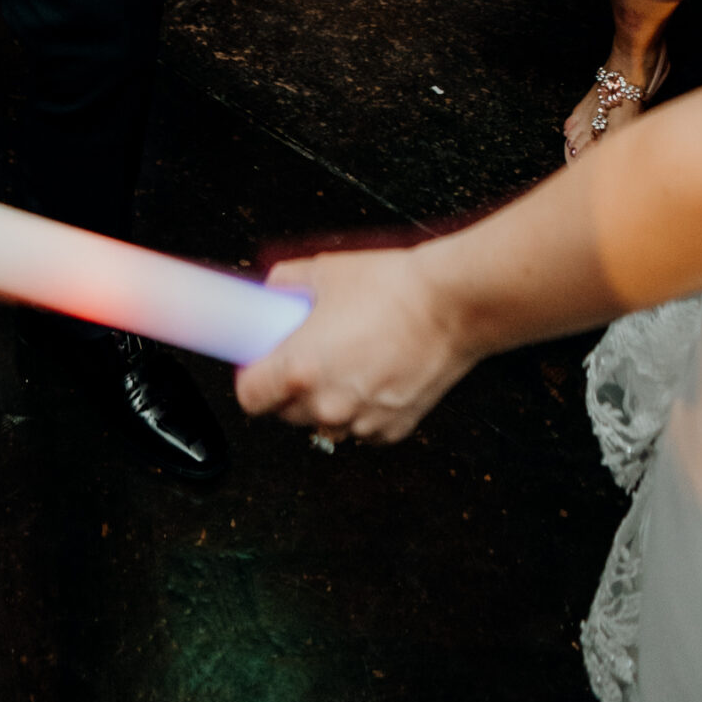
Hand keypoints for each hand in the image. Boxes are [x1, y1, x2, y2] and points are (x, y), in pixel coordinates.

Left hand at [233, 244, 477, 443]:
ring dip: (325, 399)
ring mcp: (361, 422)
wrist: (452, 305)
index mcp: (299, 370)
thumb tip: (272, 292)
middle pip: (284, 412)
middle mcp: (327, 404)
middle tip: (305, 353)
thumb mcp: (325, 271)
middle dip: (289, 386)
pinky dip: (361, 407)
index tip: (258, 364)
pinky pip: (361, 426)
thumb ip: (286, 284)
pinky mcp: (392, 430)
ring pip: (324, 421)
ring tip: (346, 359)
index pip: (250, 398)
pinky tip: (374, 372)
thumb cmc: (394, 289)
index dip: (251, 377)